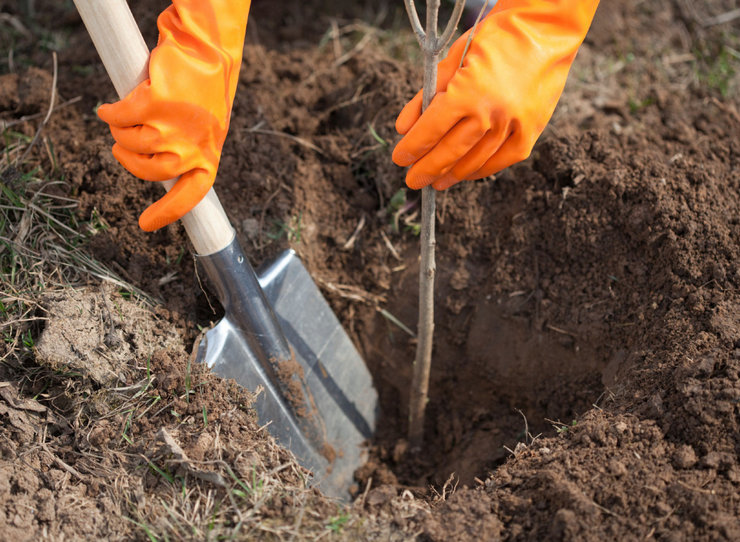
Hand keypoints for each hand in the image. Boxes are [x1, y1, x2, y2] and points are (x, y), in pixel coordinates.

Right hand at [98, 0, 250, 230]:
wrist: (206, 52)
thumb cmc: (204, 93)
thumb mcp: (205, 130)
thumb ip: (186, 152)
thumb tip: (160, 173)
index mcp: (208, 159)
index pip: (189, 198)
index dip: (166, 213)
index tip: (146, 226)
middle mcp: (192, 150)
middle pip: (147, 172)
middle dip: (129, 159)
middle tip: (123, 145)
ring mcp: (173, 129)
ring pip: (130, 143)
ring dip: (121, 131)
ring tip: (127, 116)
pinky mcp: (155, 104)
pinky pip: (120, 117)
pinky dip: (111, 113)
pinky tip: (111, 107)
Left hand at [392, 0, 598, 190]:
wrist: (546, 28)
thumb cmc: (495, 38)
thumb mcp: (453, 58)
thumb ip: (426, 95)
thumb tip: (403, 128)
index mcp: (468, 92)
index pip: (431, 130)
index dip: (413, 147)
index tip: (399, 159)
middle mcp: (492, 113)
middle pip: (451, 152)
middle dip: (427, 169)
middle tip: (413, 180)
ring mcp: (514, 125)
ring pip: (476, 160)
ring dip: (453, 174)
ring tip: (437, 181)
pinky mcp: (532, 130)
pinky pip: (503, 160)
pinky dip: (482, 169)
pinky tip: (466, 174)